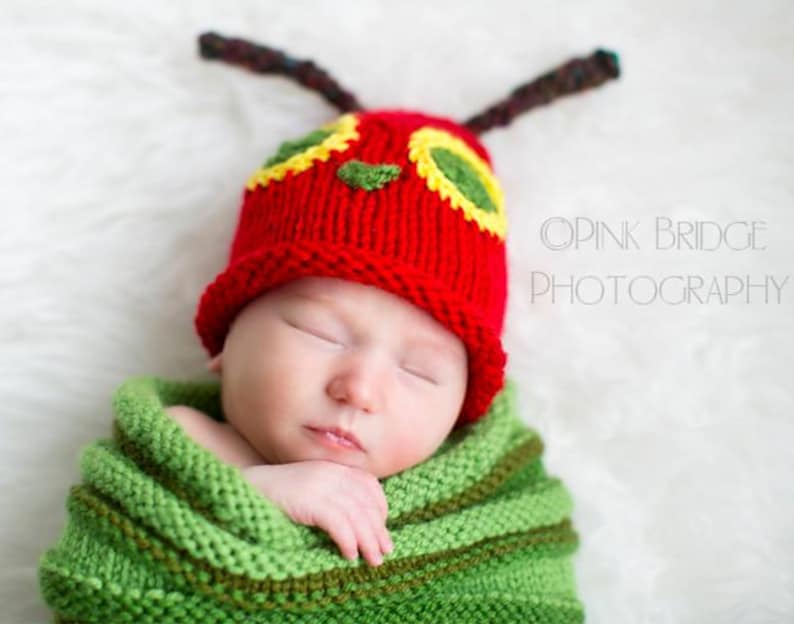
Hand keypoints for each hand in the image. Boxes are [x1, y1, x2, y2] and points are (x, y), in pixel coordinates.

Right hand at [242, 460, 393, 566]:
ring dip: (367, 540)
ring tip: (372, 559)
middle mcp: (331, 473)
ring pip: (355, 515)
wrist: (247, 487)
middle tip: (384, 551)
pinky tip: (349, 554)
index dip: (380, 508)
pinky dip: (348, 540)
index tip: (382, 529)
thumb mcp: (312, 485)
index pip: (369, 485)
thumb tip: (358, 519)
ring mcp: (320, 485)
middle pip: (365, 503)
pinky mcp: (308, 501)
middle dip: (378, 530)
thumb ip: (333, 493)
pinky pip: (338, 523)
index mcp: (334, 467)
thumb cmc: (280, 493)